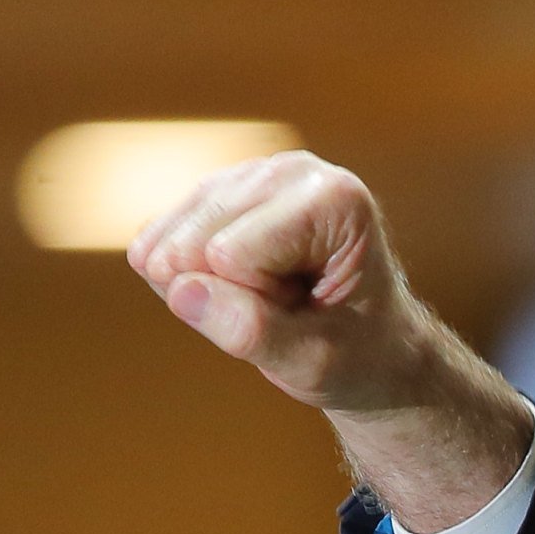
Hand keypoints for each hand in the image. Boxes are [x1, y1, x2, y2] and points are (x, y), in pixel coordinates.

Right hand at [127, 152, 533, 533]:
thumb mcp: (315, 363)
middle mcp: (292, 170)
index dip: (261, 302)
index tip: (313, 308)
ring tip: (274, 296)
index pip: (229, 256)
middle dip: (229, 293)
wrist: (375, 347)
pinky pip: (159, 243)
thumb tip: (182, 290)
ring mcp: (250, 174)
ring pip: (168, 243)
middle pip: (193, 242)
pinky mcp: (218, 191)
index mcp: (333, 199)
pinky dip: (191, 279)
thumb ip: (253, 331)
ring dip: (211, 287)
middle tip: (291, 306)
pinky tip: (240, 285)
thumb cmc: (358, 356)